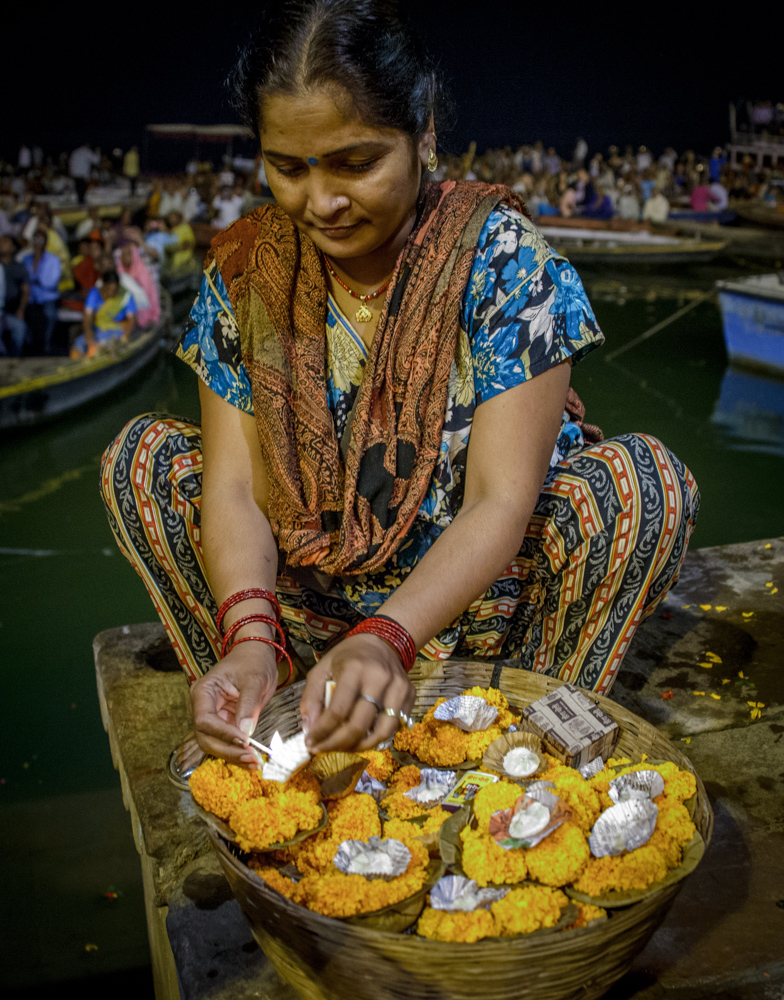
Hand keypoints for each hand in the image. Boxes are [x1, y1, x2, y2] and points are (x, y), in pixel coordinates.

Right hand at [190, 642, 277, 765]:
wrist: (255, 654)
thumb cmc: (253, 661)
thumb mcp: (255, 679)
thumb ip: (249, 705)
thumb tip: (245, 732)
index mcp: (203, 691)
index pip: (205, 720)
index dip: (223, 734)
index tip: (244, 741)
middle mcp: (202, 706)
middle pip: (205, 737)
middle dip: (227, 750)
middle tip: (251, 758)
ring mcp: (212, 716)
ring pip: (214, 744)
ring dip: (232, 756)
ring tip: (254, 762)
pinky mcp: (224, 723)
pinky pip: (226, 742)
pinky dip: (237, 752)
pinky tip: (252, 760)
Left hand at [299, 633, 414, 752]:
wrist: (382, 642)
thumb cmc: (348, 657)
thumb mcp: (323, 668)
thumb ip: (311, 697)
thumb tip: (309, 728)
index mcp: (354, 669)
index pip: (338, 710)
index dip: (322, 732)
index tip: (310, 743)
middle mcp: (379, 679)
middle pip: (360, 725)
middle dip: (338, 744)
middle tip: (324, 749)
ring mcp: (399, 688)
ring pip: (383, 732)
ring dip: (360, 746)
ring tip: (344, 747)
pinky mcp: (411, 695)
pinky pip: (395, 726)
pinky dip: (378, 737)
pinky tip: (363, 736)